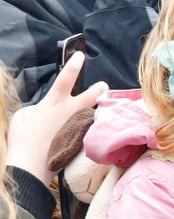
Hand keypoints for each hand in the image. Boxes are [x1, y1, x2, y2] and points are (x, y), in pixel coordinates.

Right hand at [5, 52, 107, 186]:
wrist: (31, 163)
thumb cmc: (23, 138)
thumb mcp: (26, 114)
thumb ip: (42, 108)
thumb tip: (50, 111)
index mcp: (54, 104)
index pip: (66, 79)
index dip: (73, 65)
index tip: (80, 55)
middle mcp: (70, 115)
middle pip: (90, 98)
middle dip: (99, 90)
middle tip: (104, 86)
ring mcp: (77, 130)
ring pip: (91, 116)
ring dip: (94, 112)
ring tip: (103, 109)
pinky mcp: (79, 143)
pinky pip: (87, 132)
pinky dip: (89, 130)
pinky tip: (95, 132)